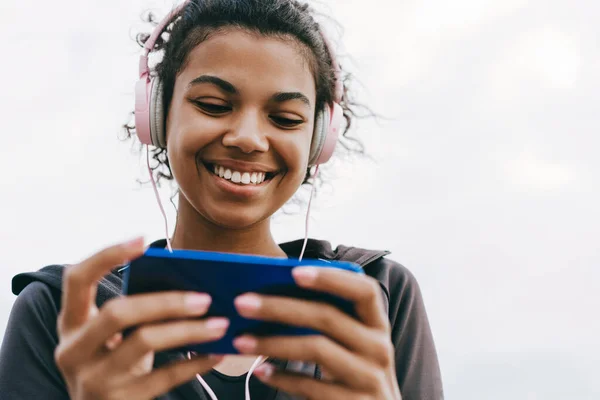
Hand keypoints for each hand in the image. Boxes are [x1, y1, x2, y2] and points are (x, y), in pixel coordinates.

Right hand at [54, 238, 228, 399]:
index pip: (77, 279)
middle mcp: (73, 351)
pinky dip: (195, 362)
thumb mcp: (112, 338)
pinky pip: (165, 377)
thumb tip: (190, 283)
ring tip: (221, 324)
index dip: (106, 255)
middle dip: (166, 301)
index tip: (143, 240)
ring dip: (189, 329)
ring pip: (144, 341)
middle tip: (206, 298)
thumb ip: (134, 313)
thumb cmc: (114, 365)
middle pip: (117, 312)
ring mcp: (93, 380)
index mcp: (71, 324)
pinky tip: (216, 353)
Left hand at [232, 267, 401, 399]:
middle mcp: (379, 348)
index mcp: (378, 325)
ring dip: (273, 343)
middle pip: (328, 317)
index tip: (295, 272)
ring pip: (316, 349)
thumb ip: (329, 320)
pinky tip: (261, 371)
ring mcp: (369, 379)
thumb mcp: (352, 344)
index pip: (365, 290)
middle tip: (242, 302)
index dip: (332, 278)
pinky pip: (310, 386)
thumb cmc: (355, 373)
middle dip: (281, 307)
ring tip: (241, 340)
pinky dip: (282, 378)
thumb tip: (273, 295)